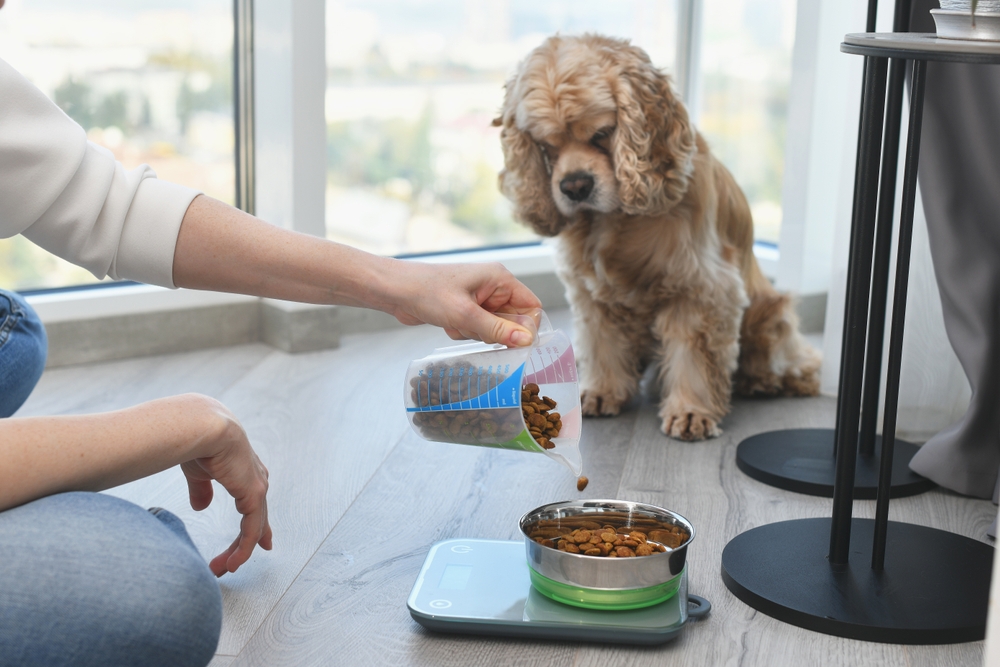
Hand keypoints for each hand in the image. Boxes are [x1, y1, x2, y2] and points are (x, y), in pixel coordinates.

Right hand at [178, 396, 272, 576]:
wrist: (201, 426)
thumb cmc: (196, 442)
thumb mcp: (199, 471)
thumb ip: (202, 489)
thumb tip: (200, 506)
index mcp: (243, 471)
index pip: (254, 503)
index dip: (256, 524)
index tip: (261, 542)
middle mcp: (255, 478)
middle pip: (255, 518)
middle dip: (244, 543)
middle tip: (229, 564)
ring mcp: (257, 486)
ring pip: (254, 526)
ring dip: (239, 550)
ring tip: (224, 568)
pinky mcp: (254, 493)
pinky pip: (252, 528)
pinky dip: (244, 547)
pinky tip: (234, 561)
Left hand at [386, 260, 542, 345]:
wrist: (395, 291)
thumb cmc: (427, 292)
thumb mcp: (465, 315)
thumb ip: (498, 330)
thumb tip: (527, 341)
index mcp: (499, 278)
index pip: (532, 306)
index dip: (526, 327)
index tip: (514, 343)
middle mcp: (493, 286)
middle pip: (513, 320)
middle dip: (494, 331)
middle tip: (474, 329)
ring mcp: (479, 297)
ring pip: (494, 328)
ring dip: (476, 333)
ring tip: (456, 323)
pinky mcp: (466, 308)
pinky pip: (477, 329)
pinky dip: (464, 331)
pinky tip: (448, 324)